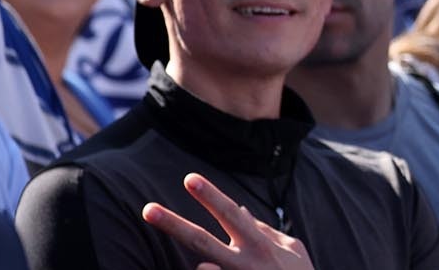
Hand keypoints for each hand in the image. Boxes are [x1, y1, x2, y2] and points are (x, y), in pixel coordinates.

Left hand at [142, 173, 313, 269]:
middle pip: (200, 240)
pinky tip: (209, 268)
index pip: (229, 214)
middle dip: (173, 224)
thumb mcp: (291, 249)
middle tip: (147, 209)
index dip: (210, 195)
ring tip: (200, 262)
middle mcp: (243, 262)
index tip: (189, 178)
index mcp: (259, 244)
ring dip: (198, 266)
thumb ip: (265, 230)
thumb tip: (239, 210)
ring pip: (201, 268)